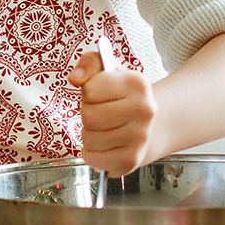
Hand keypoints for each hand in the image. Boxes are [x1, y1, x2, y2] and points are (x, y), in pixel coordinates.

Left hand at [68, 49, 156, 177]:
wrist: (148, 126)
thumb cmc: (120, 97)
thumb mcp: (107, 72)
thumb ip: (89, 64)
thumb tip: (76, 78)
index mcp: (138, 83)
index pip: (91, 89)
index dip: (89, 92)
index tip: (101, 94)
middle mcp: (144, 110)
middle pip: (89, 116)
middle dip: (88, 114)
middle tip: (101, 114)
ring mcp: (140, 137)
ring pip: (89, 138)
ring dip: (89, 134)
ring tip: (104, 129)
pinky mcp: (130, 160)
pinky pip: (93, 158)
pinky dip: (92, 153)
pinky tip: (104, 145)